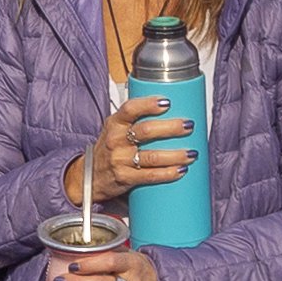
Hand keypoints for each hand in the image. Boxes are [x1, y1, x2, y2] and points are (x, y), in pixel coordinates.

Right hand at [65, 92, 194, 209]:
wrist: (89, 176)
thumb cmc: (110, 149)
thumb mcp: (115, 129)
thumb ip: (137, 119)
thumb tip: (173, 110)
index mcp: (115, 123)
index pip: (130, 109)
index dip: (148, 104)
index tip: (167, 102)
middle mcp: (116, 140)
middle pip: (146, 131)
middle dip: (171, 128)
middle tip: (189, 126)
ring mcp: (120, 160)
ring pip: (152, 156)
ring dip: (175, 154)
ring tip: (192, 153)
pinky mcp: (125, 178)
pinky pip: (150, 175)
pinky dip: (168, 173)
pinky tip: (181, 170)